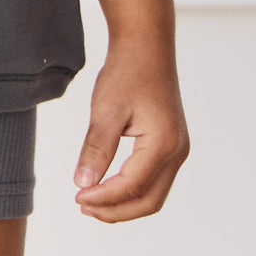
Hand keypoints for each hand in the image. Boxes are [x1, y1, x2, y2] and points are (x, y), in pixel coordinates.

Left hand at [73, 36, 190, 221]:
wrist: (146, 45)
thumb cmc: (127, 71)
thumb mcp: (106, 109)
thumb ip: (96, 149)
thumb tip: (83, 184)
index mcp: (163, 144)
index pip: (131, 186)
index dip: (103, 198)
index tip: (77, 196)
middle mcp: (177, 151)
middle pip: (148, 200)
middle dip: (115, 210)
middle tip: (82, 205)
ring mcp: (178, 149)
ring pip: (154, 194)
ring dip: (124, 203)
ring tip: (92, 199)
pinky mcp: (172, 144)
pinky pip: (155, 179)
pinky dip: (132, 190)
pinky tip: (108, 184)